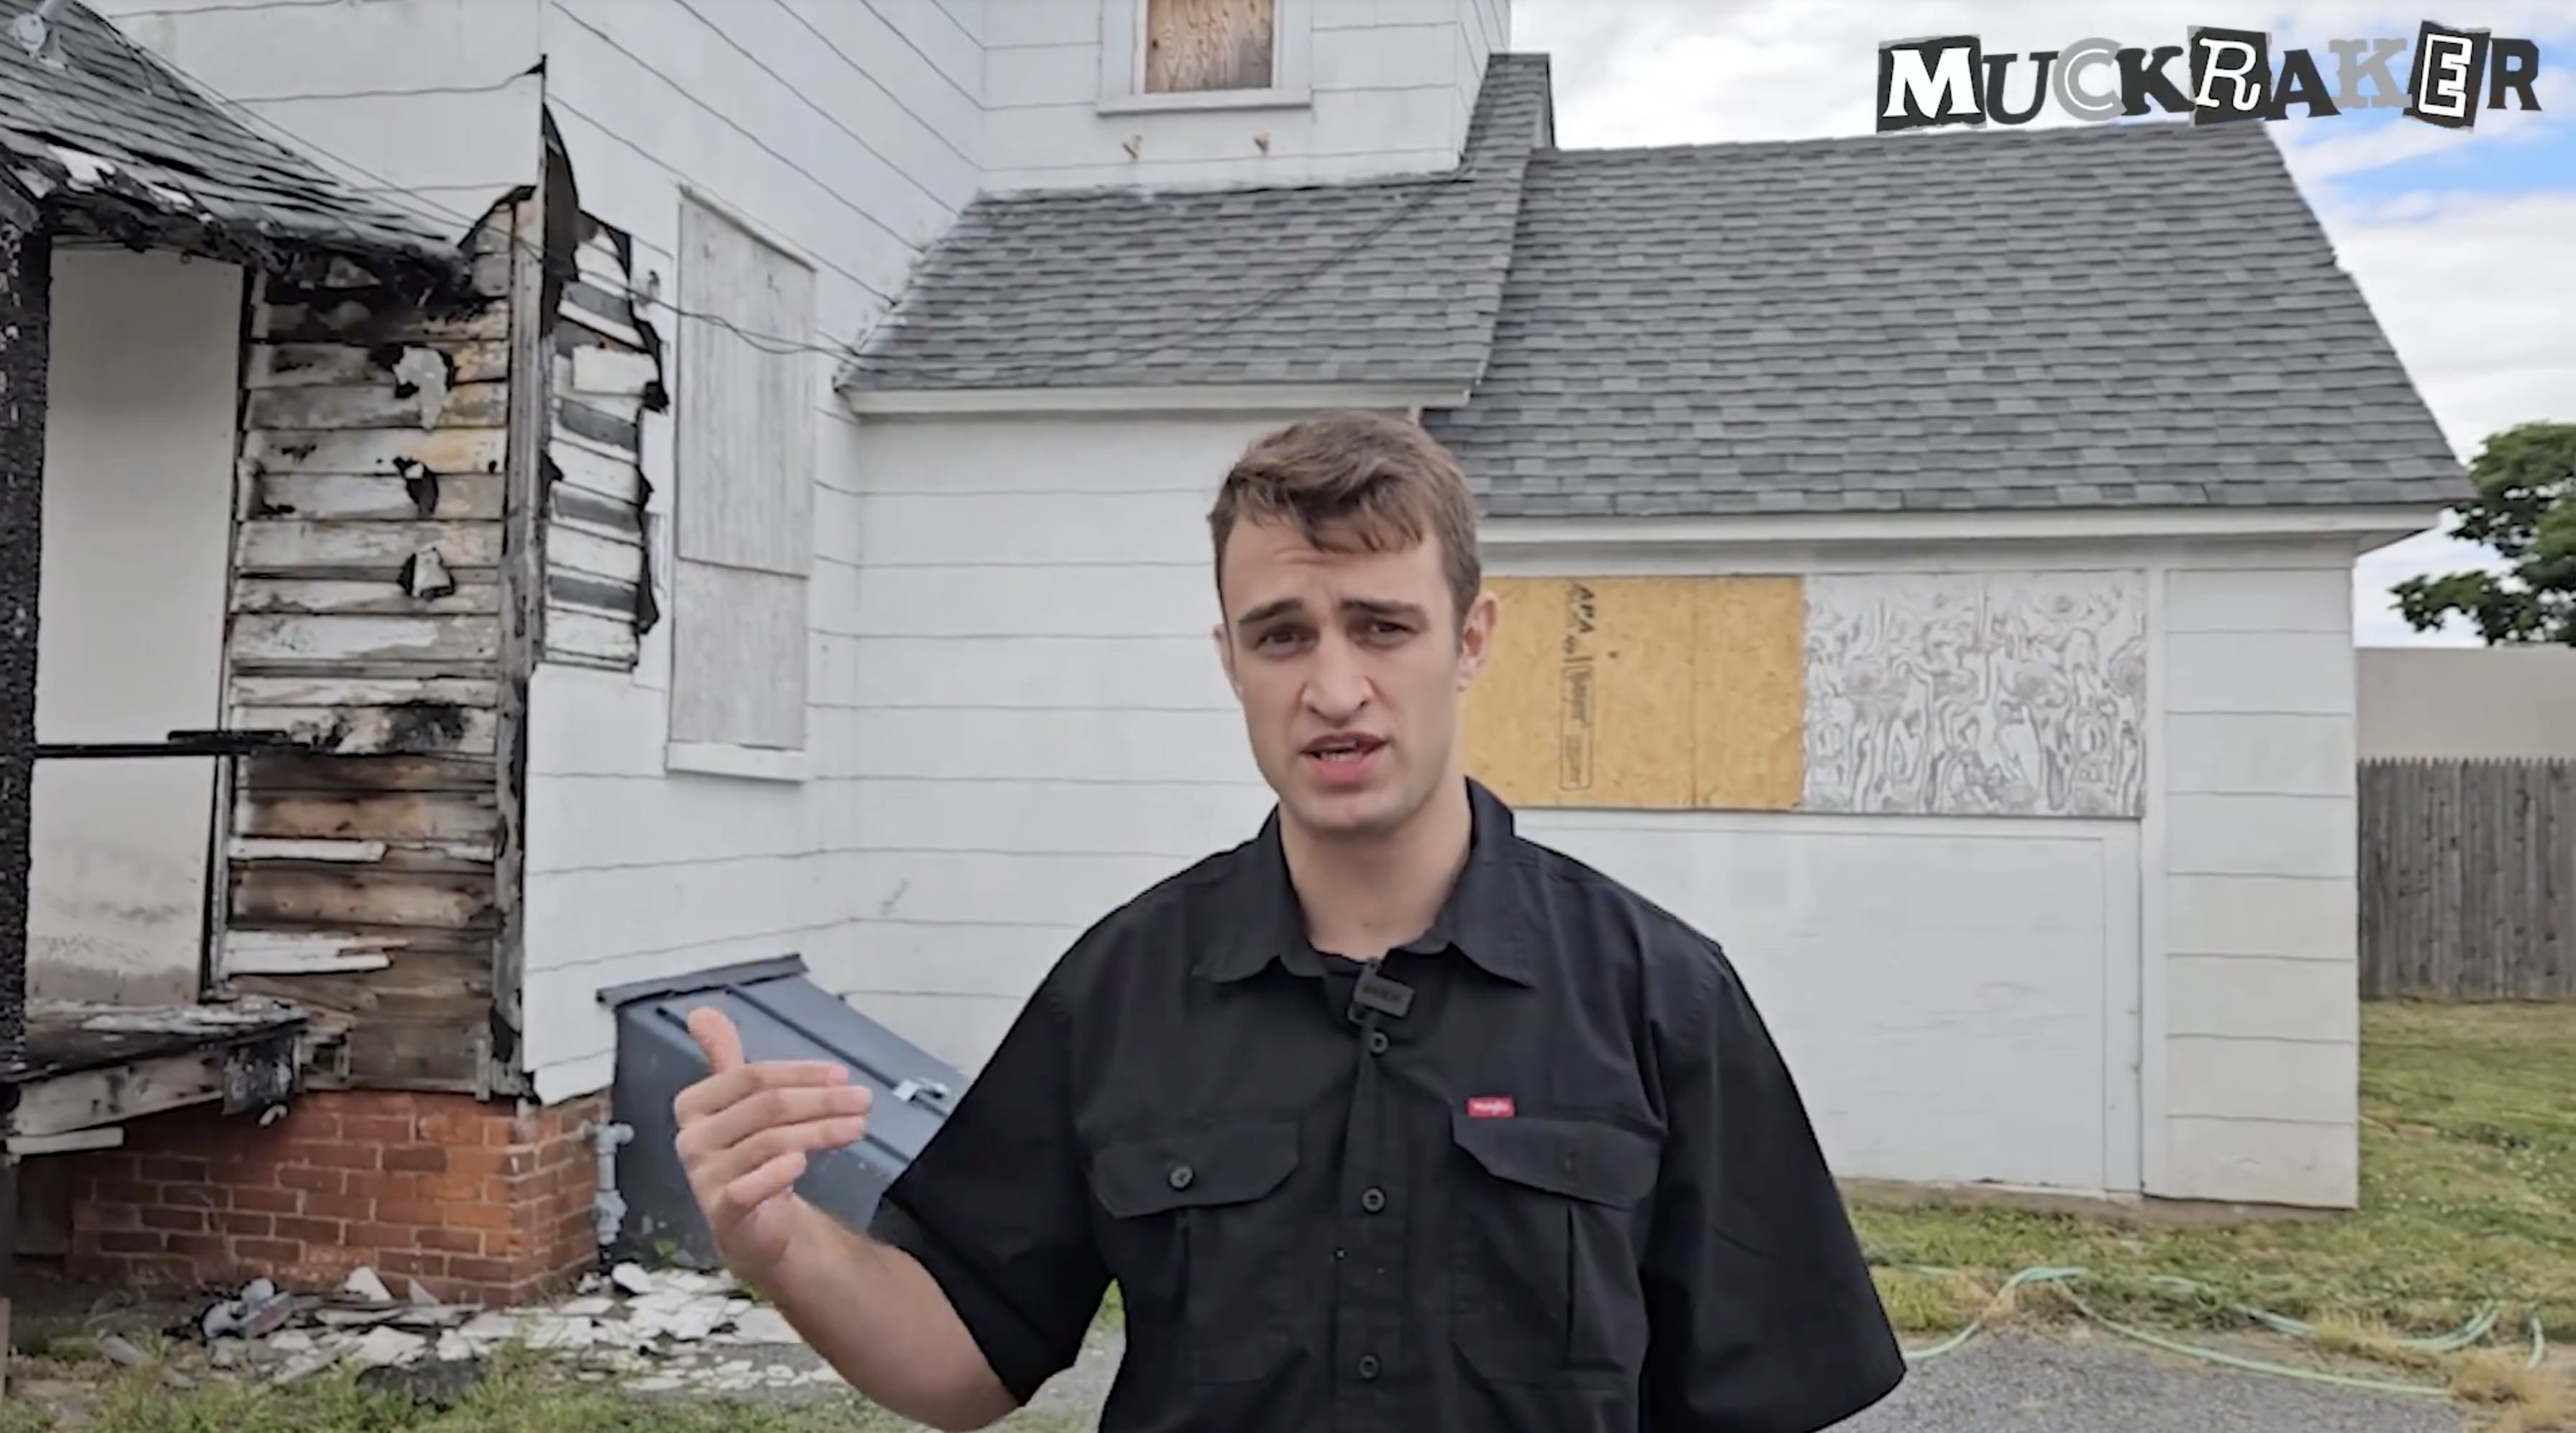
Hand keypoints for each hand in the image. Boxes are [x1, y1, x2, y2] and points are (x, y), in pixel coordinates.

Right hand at [672, 1006, 872, 1281]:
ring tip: (859, 1127)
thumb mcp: (740, 1104)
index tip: (842, 1075)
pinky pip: (749, 1187)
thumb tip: (701, 1010)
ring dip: (822, 1131)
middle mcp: (691, 1139)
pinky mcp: (722, 1213)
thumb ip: (724, 1059)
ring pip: (771, 1142)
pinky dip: (778, 1171)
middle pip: (767, 1107)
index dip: (800, 1073)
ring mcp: (704, 1178)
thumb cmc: (750, 1154)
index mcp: (693, 1105)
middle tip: (864, 1100)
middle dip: (821, 1101)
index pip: (751, 1077)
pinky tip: (804, 1162)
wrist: (752, 1225)